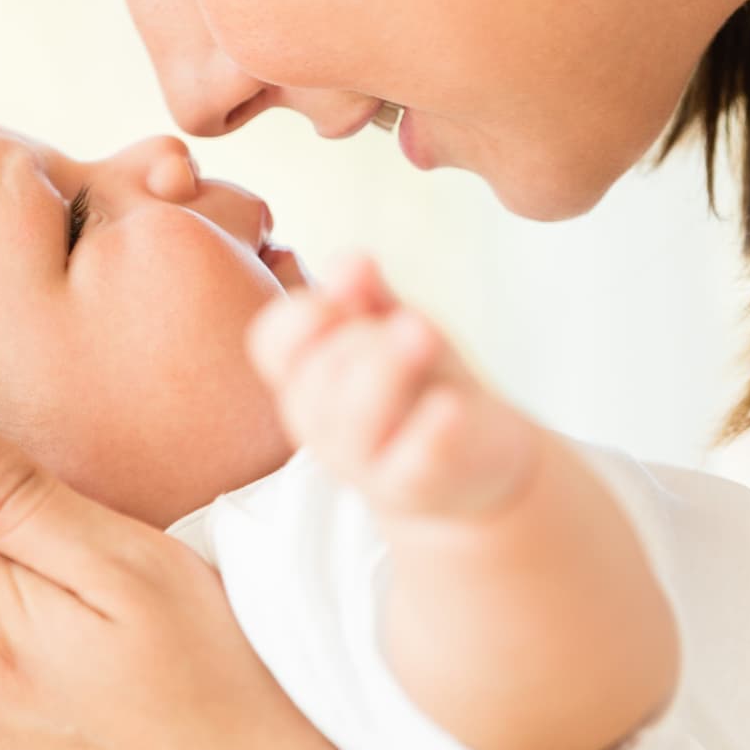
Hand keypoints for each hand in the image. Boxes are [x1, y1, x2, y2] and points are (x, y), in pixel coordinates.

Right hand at [247, 253, 539, 520]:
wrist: (476, 464)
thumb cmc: (424, 387)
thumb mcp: (395, 329)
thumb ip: (369, 295)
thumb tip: (350, 261)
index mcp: (306, 377)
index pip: (273, 344)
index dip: (303, 316)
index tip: (344, 299)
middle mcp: (320, 423)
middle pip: (318, 373)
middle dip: (365, 338)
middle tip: (415, 325)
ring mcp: (362, 463)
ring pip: (355, 417)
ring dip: (392, 367)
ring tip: (428, 338)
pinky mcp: (410, 488)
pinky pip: (412, 458)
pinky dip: (433, 426)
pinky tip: (452, 404)